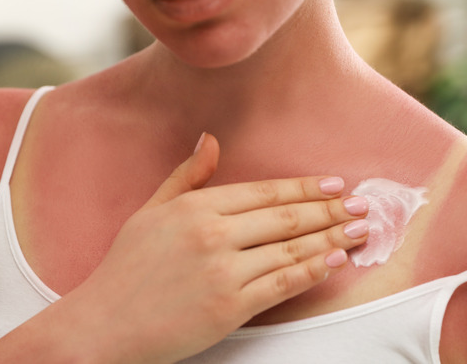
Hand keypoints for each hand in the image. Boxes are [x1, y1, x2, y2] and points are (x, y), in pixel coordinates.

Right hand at [70, 133, 368, 362]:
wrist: (103, 325)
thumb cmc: (124, 269)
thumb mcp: (150, 212)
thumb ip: (186, 177)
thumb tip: (211, 141)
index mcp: (196, 206)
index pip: (266, 192)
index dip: (306, 188)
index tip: (335, 185)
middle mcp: (214, 234)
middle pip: (287, 217)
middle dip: (331, 210)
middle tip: (363, 206)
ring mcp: (224, 271)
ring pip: (292, 249)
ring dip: (333, 239)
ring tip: (359, 231)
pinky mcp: (230, 307)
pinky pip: (283, 284)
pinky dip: (313, 271)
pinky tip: (334, 262)